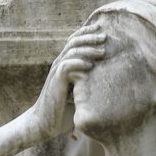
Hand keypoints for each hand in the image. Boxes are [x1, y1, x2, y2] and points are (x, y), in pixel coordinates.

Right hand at [29, 23, 105, 139]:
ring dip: (87, 49)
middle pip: (73, 42)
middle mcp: (59, 65)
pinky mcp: (55, 81)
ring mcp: (56, 72)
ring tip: (102, 51)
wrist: (43, 124)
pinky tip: (90, 65)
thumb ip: (90, 85)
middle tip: (105, 36)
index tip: (101, 30)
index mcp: (64, 65)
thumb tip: (111, 84)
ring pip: (71, 52)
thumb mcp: (80, 94)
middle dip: (89, 37)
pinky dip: (78, 63)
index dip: (86, 34)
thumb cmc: (63, 112)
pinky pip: (66, 66)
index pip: (74, 42)